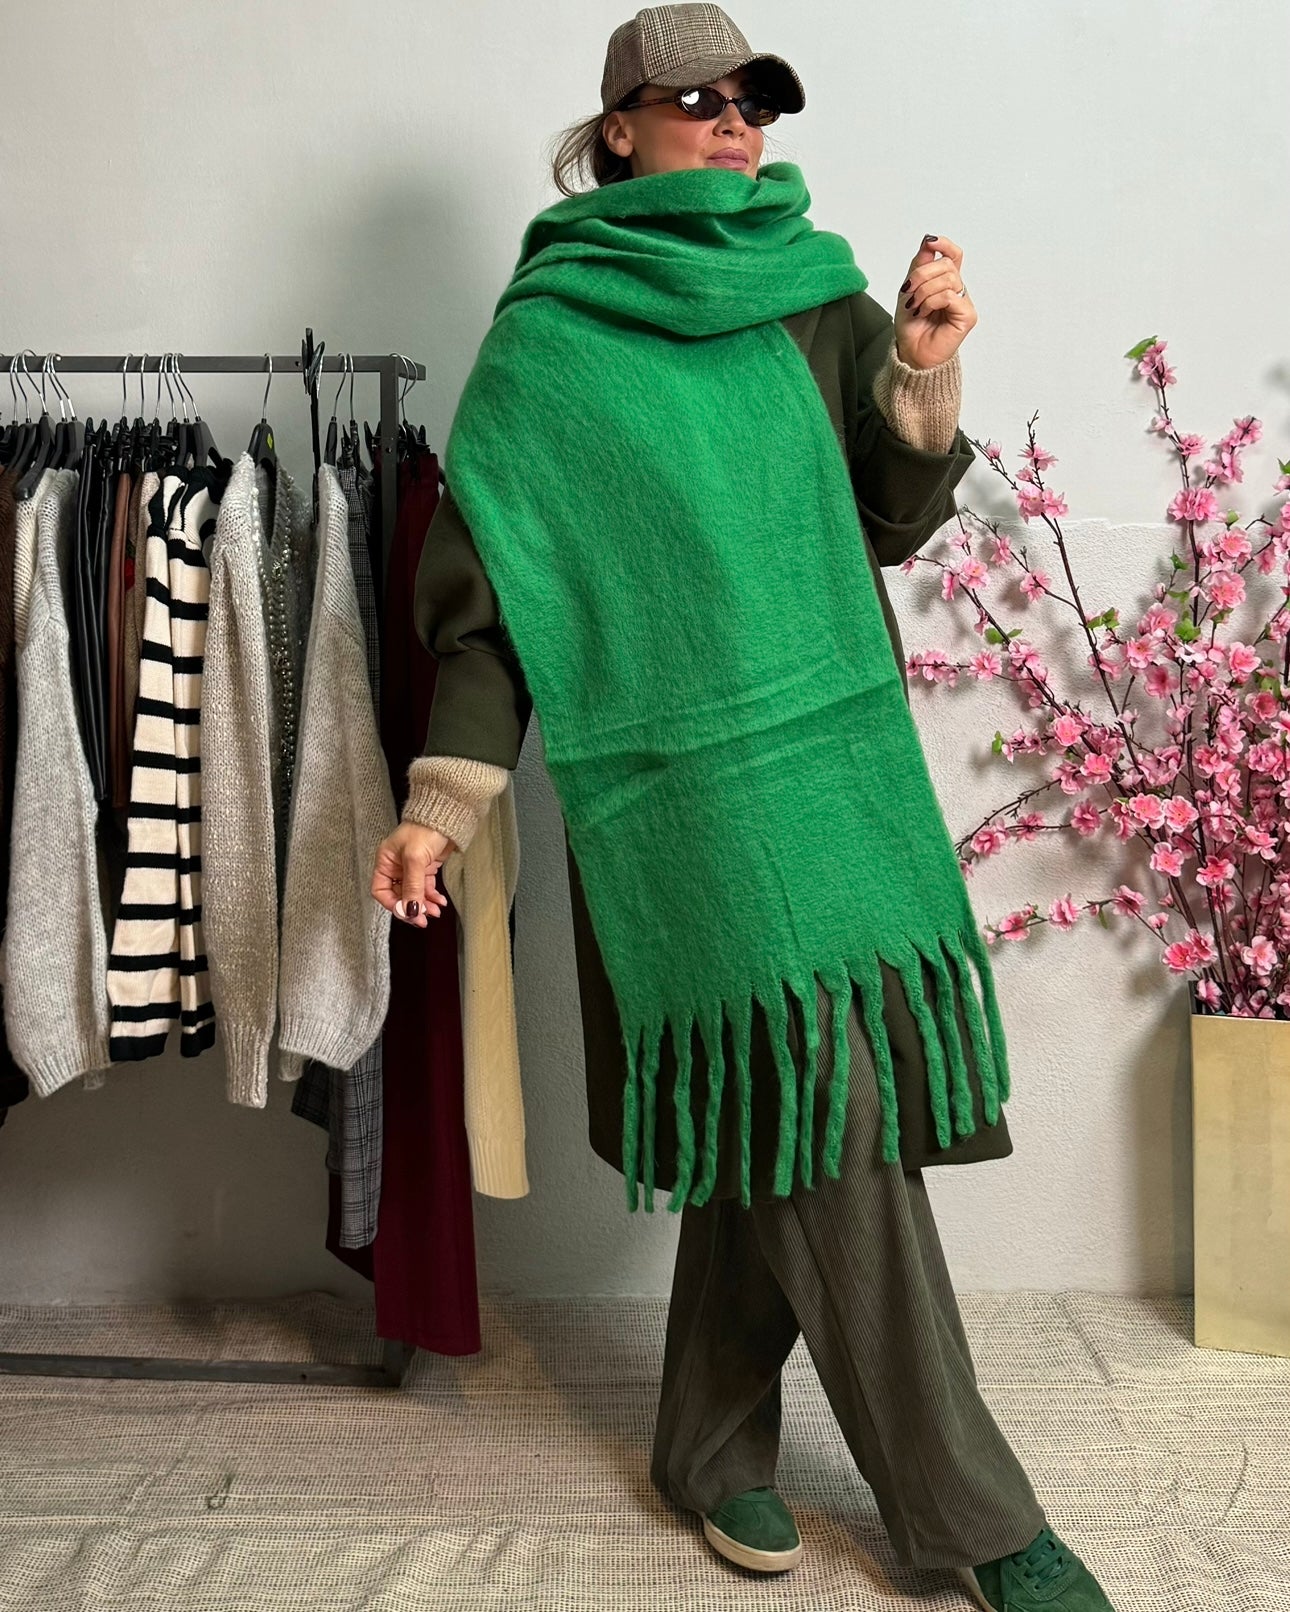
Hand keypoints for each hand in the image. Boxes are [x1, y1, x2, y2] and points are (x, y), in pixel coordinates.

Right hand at [371, 822, 455, 927]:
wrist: (447, 816)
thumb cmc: (425, 829)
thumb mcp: (415, 859)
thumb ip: (412, 886)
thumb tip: (410, 910)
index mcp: (385, 862)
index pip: (381, 891)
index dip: (393, 905)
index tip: (408, 913)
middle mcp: (396, 866)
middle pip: (399, 896)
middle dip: (411, 908)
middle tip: (423, 920)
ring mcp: (411, 868)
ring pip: (414, 894)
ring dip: (424, 905)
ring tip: (435, 912)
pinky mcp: (425, 868)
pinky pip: (425, 888)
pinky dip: (432, 897)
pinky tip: (440, 902)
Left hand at [893, 233, 976, 370]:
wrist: (911, 352)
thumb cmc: (911, 326)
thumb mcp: (909, 289)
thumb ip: (919, 265)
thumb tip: (928, 241)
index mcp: (945, 282)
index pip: (954, 255)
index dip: (944, 245)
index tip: (930, 242)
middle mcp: (957, 290)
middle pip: (946, 264)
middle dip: (922, 275)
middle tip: (909, 292)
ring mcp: (963, 302)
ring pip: (947, 279)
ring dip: (924, 291)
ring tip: (915, 306)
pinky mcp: (967, 315)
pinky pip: (949, 295)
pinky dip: (931, 301)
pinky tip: (923, 312)